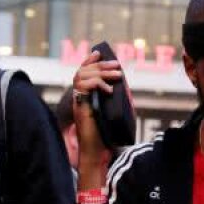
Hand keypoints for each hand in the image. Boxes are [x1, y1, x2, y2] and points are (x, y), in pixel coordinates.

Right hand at [72, 50, 120, 185]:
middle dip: (101, 65)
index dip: (89, 61)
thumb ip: (114, 101)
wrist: (96, 151)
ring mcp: (78, 102)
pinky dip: (98, 84)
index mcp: (85, 96)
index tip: (99, 53)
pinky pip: (84, 87)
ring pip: (82, 76)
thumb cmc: (104, 136)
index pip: (82, 72)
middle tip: (117, 66)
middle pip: (83, 71)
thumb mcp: (111, 113)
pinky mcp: (80, 107)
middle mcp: (79, 97)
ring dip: (101, 72)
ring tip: (118, 75)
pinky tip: (109, 90)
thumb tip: (125, 90)